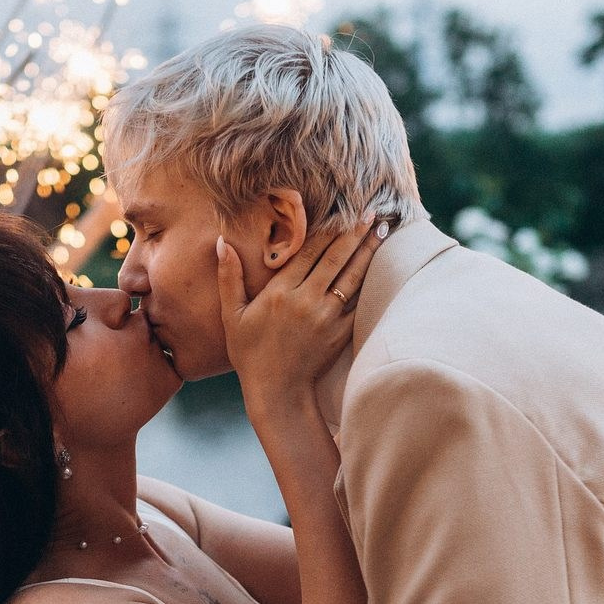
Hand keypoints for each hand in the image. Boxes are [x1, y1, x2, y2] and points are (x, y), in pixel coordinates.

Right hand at [219, 219, 387, 419]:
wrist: (277, 392)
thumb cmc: (251, 354)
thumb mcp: (233, 316)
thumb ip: (229, 277)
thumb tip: (222, 243)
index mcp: (280, 292)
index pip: (309, 252)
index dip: (328, 229)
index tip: (342, 211)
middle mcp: (306, 301)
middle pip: (336, 258)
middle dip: (355, 233)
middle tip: (371, 211)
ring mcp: (326, 318)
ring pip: (352, 277)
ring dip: (368, 252)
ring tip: (382, 230)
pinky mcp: (340, 334)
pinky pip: (358, 303)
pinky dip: (369, 283)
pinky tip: (379, 267)